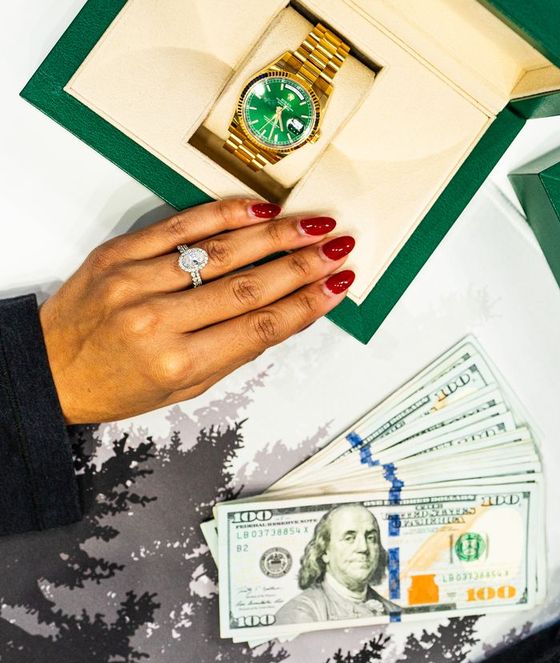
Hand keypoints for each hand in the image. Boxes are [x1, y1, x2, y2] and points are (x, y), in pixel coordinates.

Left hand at [40, 199, 355, 423]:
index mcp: (177, 362)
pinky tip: (259, 210)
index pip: (260, 327)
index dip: (307, 303)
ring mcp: (135, 282)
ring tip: (313, 226)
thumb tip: (291, 311)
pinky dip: (224, 214)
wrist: (49, 369)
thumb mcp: (187, 385)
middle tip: (339, 248)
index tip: (339, 284)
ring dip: (276, 236)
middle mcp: (156, 321)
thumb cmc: (118, 384)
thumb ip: (237, 348)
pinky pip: (180, 227)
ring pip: (220, 252)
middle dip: (303, 265)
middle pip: (248, 285)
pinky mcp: (119, 253)